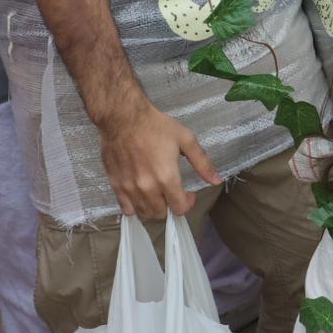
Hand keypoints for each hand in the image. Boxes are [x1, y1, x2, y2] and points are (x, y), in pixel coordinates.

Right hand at [96, 99, 219, 218]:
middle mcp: (147, 187)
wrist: (123, 118)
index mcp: (167, 177)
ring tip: (159, 194)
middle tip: (173, 192)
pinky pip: (126, 208)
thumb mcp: (186, 140)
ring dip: (154, 208)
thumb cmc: (157, 127)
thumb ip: (202, 163)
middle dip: (171, 206)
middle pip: (161, 213)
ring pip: (144, 213)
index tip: (189, 193)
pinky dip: (135, 207)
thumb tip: (217, 181)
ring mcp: (129, 188)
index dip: (188, 203)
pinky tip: (140, 196)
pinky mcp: (115, 185)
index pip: (179, 208)